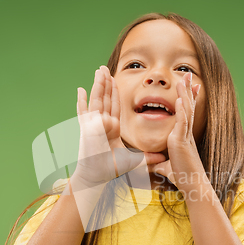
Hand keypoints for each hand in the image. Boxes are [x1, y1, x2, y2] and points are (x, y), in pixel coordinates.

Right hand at [73, 65, 165, 188]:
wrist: (97, 176)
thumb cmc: (111, 169)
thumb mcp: (134, 160)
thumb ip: (147, 157)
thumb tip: (163, 157)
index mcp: (112, 128)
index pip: (114, 105)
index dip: (115, 92)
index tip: (116, 80)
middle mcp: (102, 123)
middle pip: (105, 98)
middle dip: (105, 83)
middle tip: (104, 68)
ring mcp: (93, 124)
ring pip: (96, 100)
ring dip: (97, 85)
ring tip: (99, 71)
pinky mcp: (86, 129)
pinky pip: (83, 112)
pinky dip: (81, 101)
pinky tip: (80, 89)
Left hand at [147, 72, 206, 192]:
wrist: (192, 185)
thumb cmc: (182, 178)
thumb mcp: (166, 167)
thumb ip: (159, 163)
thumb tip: (151, 164)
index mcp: (182, 136)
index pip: (185, 113)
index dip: (187, 99)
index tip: (189, 87)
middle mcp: (185, 133)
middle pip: (187, 106)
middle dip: (187, 90)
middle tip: (188, 74)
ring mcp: (184, 136)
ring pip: (186, 110)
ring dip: (185, 94)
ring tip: (184, 79)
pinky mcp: (181, 142)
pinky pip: (182, 123)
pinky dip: (181, 110)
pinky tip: (180, 99)